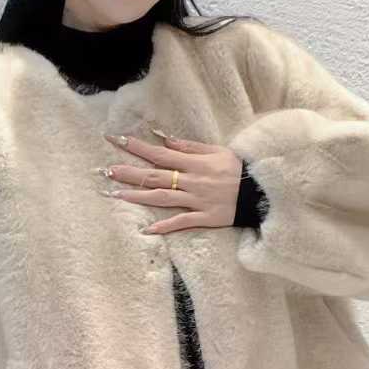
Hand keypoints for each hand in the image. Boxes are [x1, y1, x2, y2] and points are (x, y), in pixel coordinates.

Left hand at [100, 128, 242, 233]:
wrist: (261, 191)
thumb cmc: (238, 168)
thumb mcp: (216, 151)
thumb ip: (190, 146)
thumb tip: (165, 139)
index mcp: (194, 163)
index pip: (160, 153)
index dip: (138, 147)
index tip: (117, 139)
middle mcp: (192, 181)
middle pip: (155, 176)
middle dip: (130, 172)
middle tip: (106, 170)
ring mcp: (197, 200)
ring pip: (162, 198)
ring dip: (138, 196)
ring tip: (116, 194)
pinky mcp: (205, 217)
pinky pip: (182, 222)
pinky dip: (165, 226)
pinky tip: (147, 229)